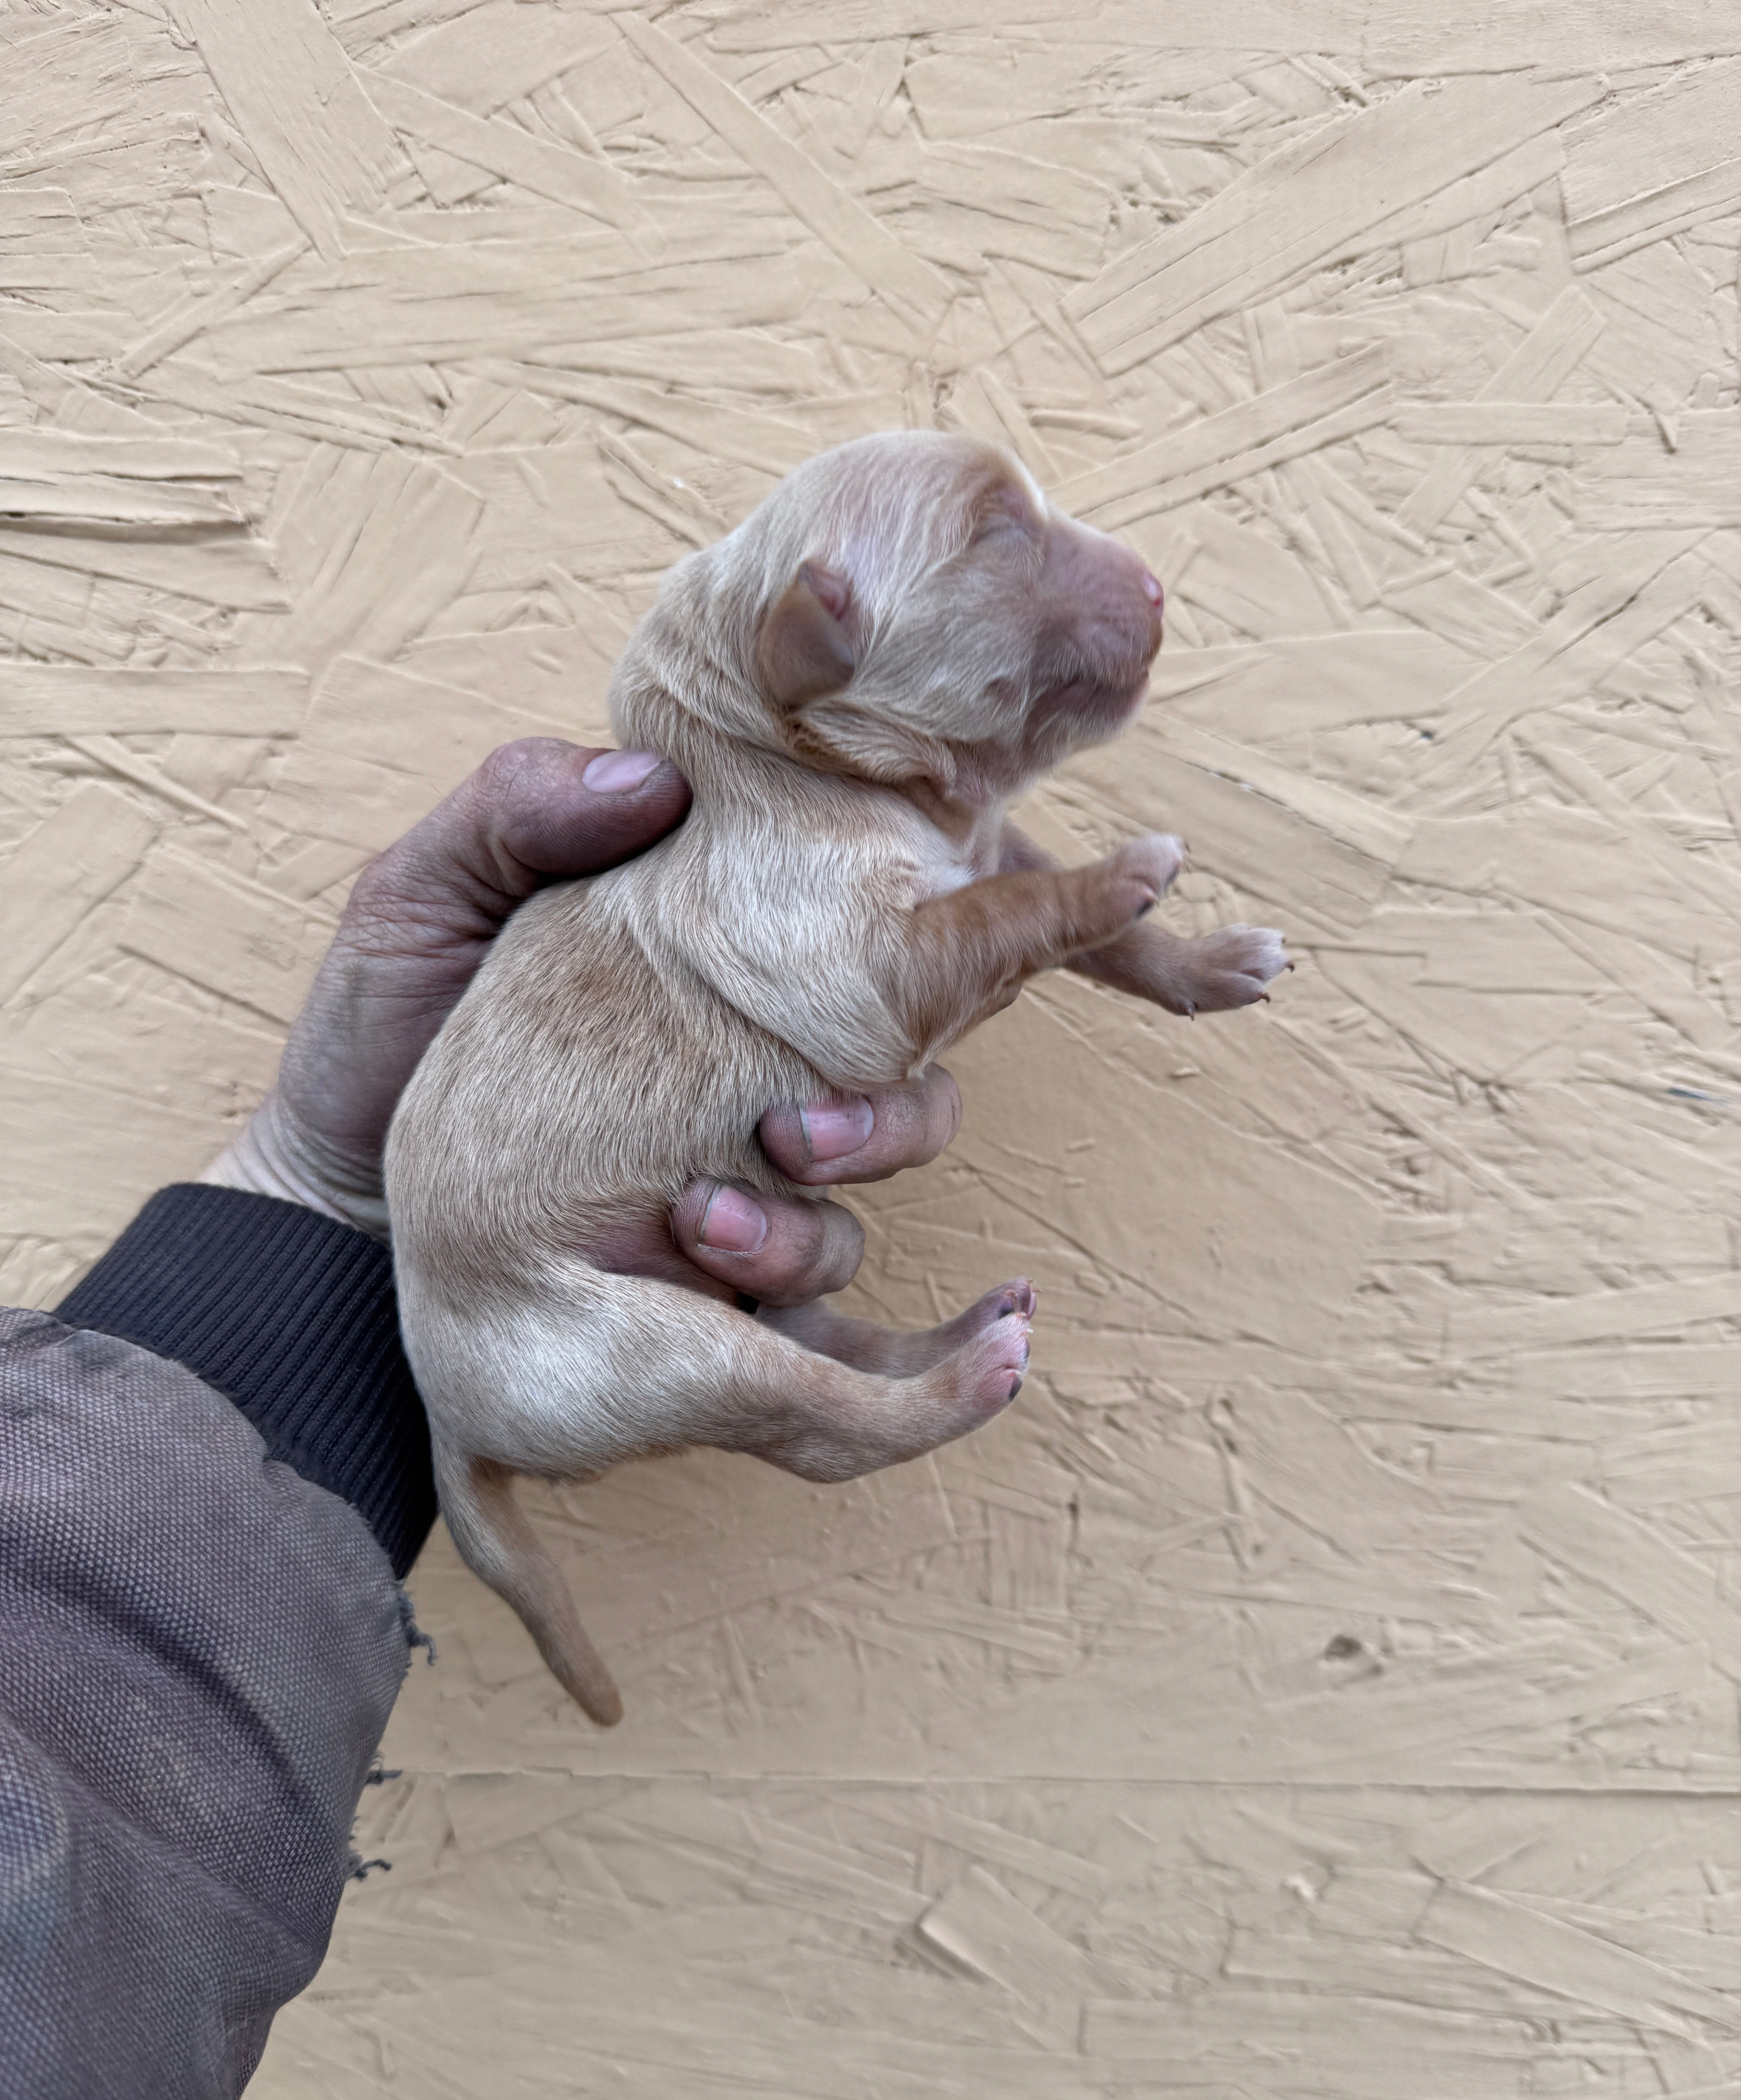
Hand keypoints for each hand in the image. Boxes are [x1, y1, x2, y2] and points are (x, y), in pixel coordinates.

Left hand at [203, 738, 960, 1301]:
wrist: (334, 1207)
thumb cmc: (380, 1031)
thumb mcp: (416, 896)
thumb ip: (516, 810)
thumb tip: (657, 784)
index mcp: (717, 914)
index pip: (883, 872)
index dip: (984, 872)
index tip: (1016, 874)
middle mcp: (769, 1019)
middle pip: (934, 1011)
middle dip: (915, 1055)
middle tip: (805, 1115)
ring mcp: (769, 1133)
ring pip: (904, 1128)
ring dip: (860, 1154)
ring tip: (739, 1187)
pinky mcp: (750, 1237)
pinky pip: (832, 1253)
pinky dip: (793, 1255)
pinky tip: (707, 1246)